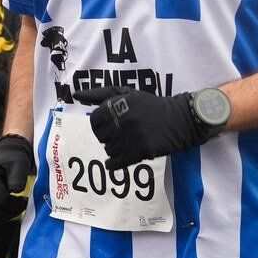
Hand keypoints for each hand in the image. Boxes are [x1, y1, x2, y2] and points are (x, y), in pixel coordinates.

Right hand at [0, 134, 34, 223]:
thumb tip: (16, 190)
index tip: (25, 199)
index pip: (0, 199)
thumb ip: (18, 176)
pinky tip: (9, 208)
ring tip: (15, 205)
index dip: (16, 204)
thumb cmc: (15, 161)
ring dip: (7, 216)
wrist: (6, 159)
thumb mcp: (20, 163)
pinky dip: (1, 219)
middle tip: (22, 202)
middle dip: (13, 211)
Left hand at [82, 88, 211, 168]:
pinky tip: (120, 159)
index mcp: (118, 103)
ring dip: (117, 149)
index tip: (110, 127)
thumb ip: (101, 94)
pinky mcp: (141, 150)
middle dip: (109, 138)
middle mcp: (123, 118)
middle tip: (122, 135)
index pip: (94, 121)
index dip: (100, 126)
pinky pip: (117, 163)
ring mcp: (132, 135)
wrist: (181, 120)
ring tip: (130, 142)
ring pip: (109, 150)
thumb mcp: (128, 94)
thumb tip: (76, 95)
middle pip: (101, 137)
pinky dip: (115, 164)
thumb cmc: (151, 106)